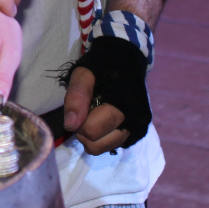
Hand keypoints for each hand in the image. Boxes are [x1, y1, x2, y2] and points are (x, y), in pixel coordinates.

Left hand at [62, 32, 153, 153]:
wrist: (127, 59)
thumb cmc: (103, 65)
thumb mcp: (84, 73)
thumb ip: (76, 97)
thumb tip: (70, 125)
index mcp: (125, 104)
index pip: (91, 131)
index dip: (78, 121)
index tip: (78, 107)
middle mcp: (136, 121)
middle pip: (96, 145)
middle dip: (84, 131)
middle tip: (84, 110)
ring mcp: (138, 129)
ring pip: (104, 148)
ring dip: (93, 136)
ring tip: (94, 114)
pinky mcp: (137, 133)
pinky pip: (112, 145)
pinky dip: (103, 136)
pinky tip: (104, 118)